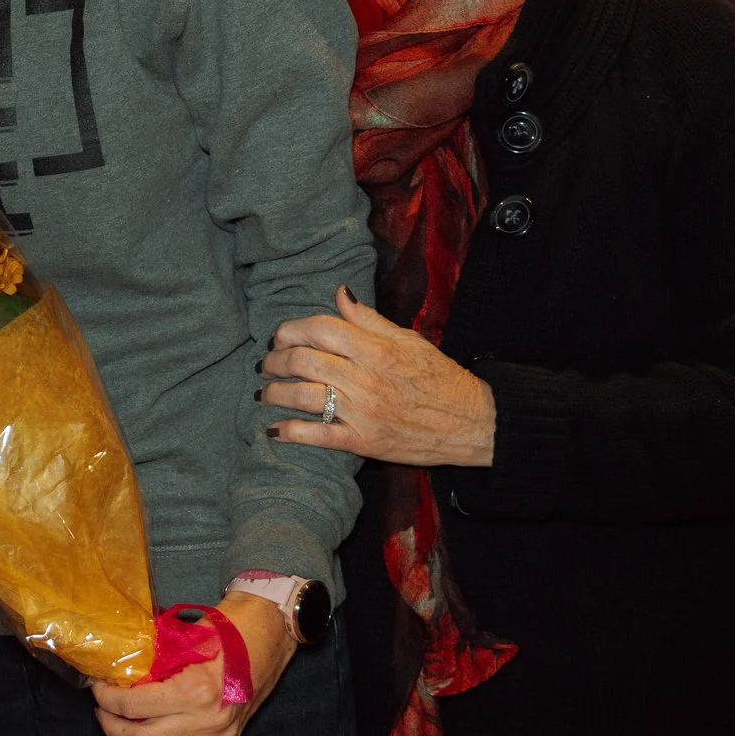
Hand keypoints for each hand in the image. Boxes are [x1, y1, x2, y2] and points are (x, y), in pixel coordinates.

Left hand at [94, 590, 293, 735]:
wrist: (269, 629)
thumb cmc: (225, 625)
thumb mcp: (183, 635)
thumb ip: (153, 658)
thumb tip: (118, 667)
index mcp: (190, 691)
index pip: (133, 705)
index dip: (106, 696)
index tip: (95, 687)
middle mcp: (204, 722)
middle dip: (112, 728)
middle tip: (100, 713)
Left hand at [260, 286, 496, 467]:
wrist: (470, 422)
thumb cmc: (440, 377)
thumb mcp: (408, 340)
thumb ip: (368, 319)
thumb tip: (339, 293)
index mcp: (376, 349)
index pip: (320, 329)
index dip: (291, 329)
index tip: (279, 336)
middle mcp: (365, 378)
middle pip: (304, 360)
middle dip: (275, 360)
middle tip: (266, 363)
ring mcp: (362, 412)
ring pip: (303, 397)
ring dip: (274, 392)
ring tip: (264, 391)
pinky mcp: (363, 442)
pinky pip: (317, 436)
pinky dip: (290, 433)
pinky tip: (274, 429)